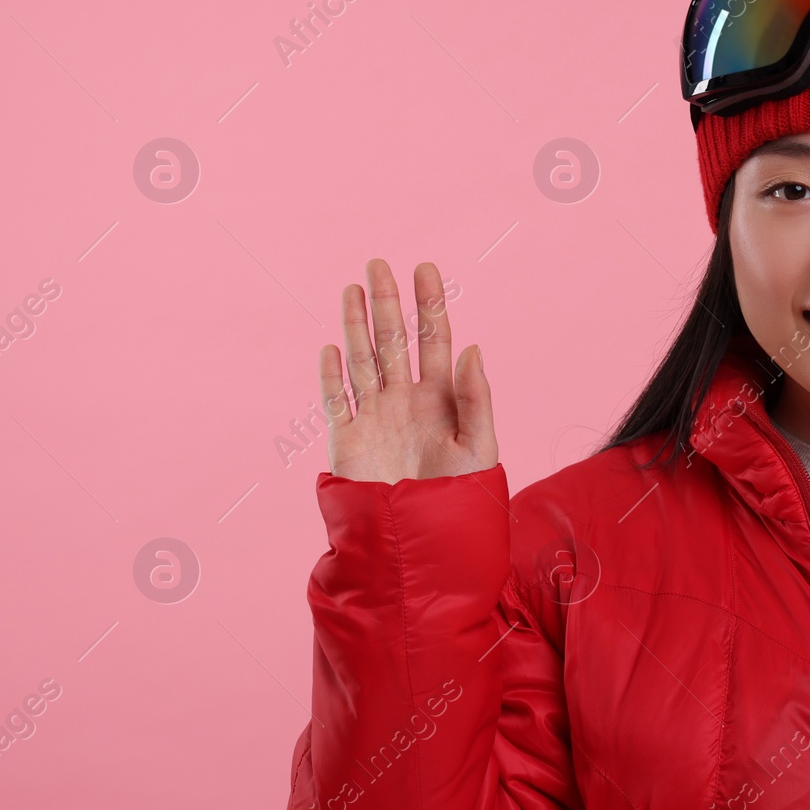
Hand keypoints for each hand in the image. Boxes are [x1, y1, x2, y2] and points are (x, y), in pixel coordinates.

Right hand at [319, 260, 496, 482]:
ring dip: (357, 326)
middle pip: (394, 342)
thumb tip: (471, 347)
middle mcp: (406, 402)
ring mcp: (376, 418)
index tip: (425, 268)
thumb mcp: (478, 447)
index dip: (430, 305)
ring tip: (354, 289)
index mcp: (441, 400)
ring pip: (364, 361)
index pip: (434, 340)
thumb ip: (475, 398)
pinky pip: (337, 401)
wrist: (420, 546)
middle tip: (379, 263)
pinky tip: (331, 348)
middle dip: (388, 303)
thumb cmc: (458, 501)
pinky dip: (332, 375)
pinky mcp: (349, 442)